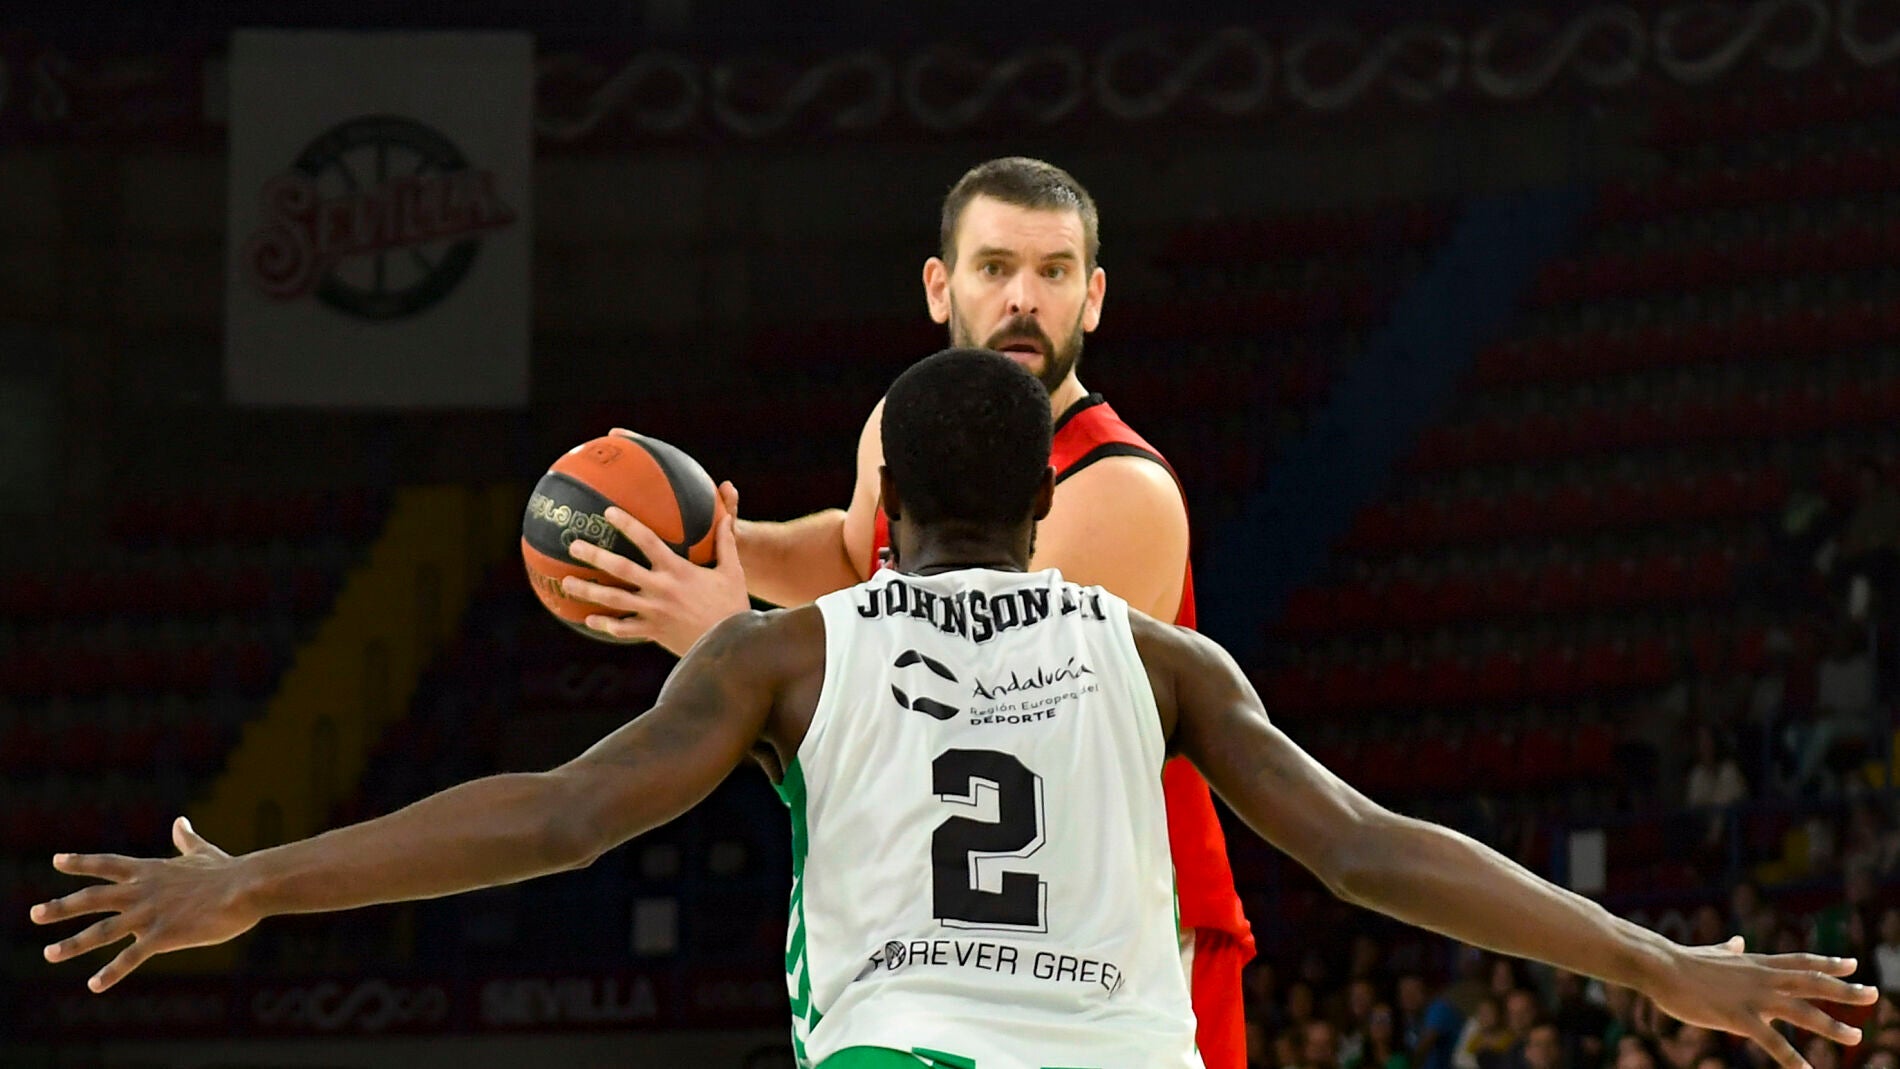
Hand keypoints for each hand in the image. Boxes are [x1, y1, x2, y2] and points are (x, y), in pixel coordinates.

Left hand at [30, 817, 260, 992]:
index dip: (81, 863)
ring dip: (72, 944)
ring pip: (101, 931)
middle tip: (34, 913)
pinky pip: (130, 958)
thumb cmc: (229, 870)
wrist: (246, 887)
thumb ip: (186, 840)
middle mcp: (141, 892)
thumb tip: (180, 822)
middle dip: (60, 907)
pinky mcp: (162, 936)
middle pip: (92, 899)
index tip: (57, 861)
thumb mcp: (202, 853)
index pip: (108, 865)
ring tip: (49, 954)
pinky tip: (94, 985)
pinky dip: (111, 973)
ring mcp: (149, 914)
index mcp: (150, 871)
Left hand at [562, 481, 748, 655]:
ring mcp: (653, 611)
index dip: (627, 524)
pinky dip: (605, 624)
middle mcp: (660, 589)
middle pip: (620, 569)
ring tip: (566, 583)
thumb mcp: (732, 571)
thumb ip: (726, 542)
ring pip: (613, 600)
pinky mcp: (652, 631)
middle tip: (574, 546)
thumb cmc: (732, 605)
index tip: (607, 512)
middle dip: (595, 556)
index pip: (647, 541)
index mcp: (677, 570)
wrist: (730, 644)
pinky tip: (589, 619)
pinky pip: (623, 628)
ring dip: (588, 590)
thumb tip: (726, 516)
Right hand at [1646, 936, 1875, 1068]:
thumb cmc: (1682, 961)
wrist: (1661, 966)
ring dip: (1832, 1026)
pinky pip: (1772, 1042)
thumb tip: (1736, 941)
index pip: (1801, 962)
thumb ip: (1728, 950)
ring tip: (1856, 1037)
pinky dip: (1792, 1058)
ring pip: (1802, 1012)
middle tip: (1873, 994)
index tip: (1853, 965)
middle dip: (1845, 990)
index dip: (1828, 963)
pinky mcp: (1739, 1017)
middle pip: (1813, 983)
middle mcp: (1762, 978)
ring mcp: (1753, 998)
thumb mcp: (1712, 953)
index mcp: (1756, 963)